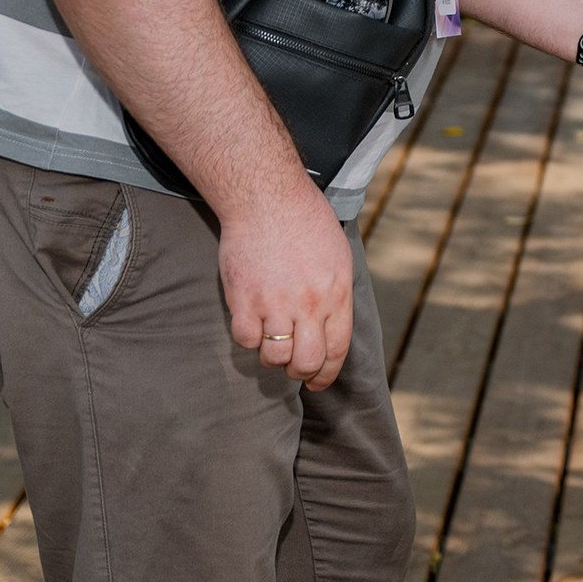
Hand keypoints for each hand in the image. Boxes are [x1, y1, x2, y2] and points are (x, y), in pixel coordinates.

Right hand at [221, 185, 354, 388]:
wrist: (267, 198)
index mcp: (337, 293)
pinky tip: (252, 323)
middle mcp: (309, 303)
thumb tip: (331, 328)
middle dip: (301, 372)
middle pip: (306, 361)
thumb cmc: (305, 222)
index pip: (336, 349)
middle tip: (293, 368)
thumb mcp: (338, 257)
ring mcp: (276, 303)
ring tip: (271, 341)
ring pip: (274, 356)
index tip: (318, 382)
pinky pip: (245, 340)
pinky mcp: (244, 300)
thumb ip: (336, 295)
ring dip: (272, 356)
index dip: (327, 373)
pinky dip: (248, 339)